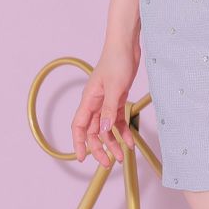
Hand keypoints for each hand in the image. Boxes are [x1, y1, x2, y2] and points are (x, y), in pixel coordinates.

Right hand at [71, 43, 139, 168]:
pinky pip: (118, 119)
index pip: (79, 126)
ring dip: (113, 142)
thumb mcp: (114, 87)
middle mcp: (96, 103)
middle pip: (93, 131)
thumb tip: (102, 130)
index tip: (82, 159)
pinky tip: (130, 141)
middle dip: (100, 148)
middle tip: (109, 162)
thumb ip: (108, 110)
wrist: (127, 45)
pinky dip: (123, 131)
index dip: (79, 143)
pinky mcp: (118, 98)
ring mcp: (107, 101)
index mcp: (89, 100)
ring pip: (106, 128)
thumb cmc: (117, 61)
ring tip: (121, 156)